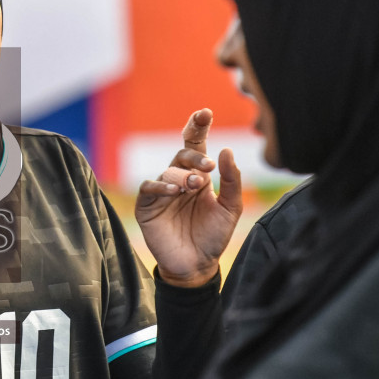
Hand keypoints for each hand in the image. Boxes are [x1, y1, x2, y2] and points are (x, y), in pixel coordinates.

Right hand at [134, 109, 243, 287]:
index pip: (196, 144)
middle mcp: (179, 178)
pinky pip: (149, 187)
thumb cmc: (214, 236)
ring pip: (168, 170)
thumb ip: (231, 180)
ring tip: (196, 186)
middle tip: (208, 167)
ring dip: (182, 175)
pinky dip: (160, 185)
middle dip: (195, 155)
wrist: (197, 265)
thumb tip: (226, 150)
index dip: (198, 126)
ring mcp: (162, 192)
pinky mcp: (147, 206)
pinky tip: (174, 191)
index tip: (205, 112)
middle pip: (182, 153)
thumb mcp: (231, 208)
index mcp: (199, 174)